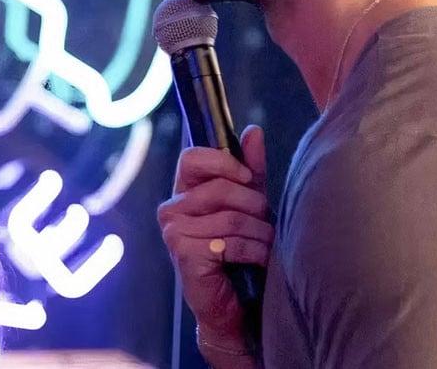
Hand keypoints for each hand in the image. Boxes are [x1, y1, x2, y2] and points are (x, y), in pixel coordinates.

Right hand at [158, 125, 272, 344]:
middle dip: (254, 205)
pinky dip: (252, 251)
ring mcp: (174, 232)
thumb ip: (250, 169)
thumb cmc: (241, 251)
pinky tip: (254, 261)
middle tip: (264, 223)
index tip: (247, 177)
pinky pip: (229, 241)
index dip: (223, 162)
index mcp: (184, 191)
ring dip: (260, 233)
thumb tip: (252, 131)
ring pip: (231, 216)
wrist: (236, 305)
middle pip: (221, 187)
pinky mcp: (183, 253)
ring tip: (264, 245)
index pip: (192, 157)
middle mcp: (172, 208)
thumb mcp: (249, 204)